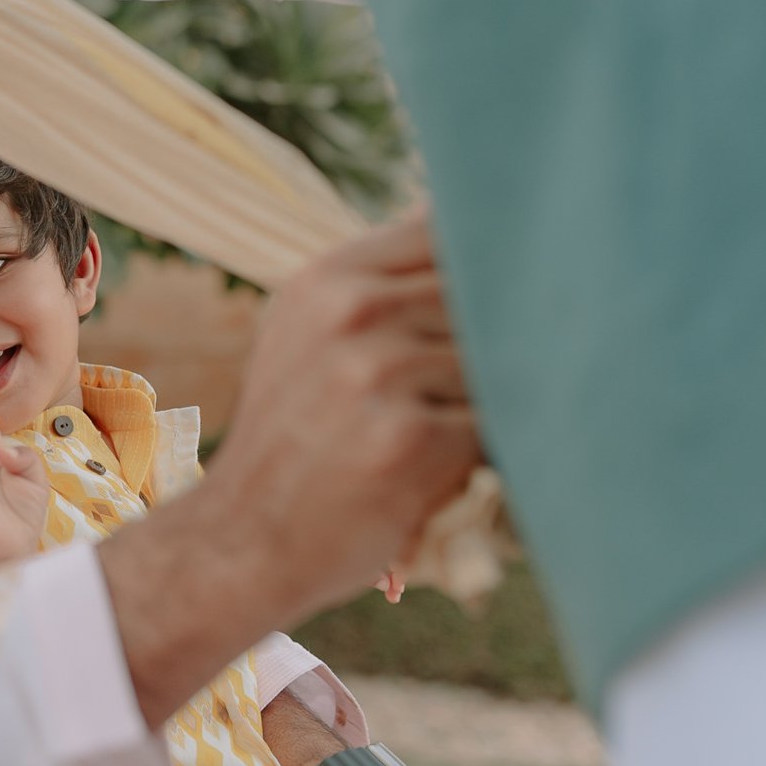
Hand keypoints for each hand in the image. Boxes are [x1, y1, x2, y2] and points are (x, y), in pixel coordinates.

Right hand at [98, 210, 480, 726]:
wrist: (243, 541)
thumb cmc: (298, 440)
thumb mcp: (309, 338)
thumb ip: (380, 285)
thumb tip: (460, 223)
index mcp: (330, 279)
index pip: (451, 234)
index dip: (497, 267)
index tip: (522, 297)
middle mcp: (350, 312)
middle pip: (486, 296)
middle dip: (507, 341)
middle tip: (502, 385)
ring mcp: (377, 372)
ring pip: (498, 362)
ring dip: (500, 401)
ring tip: (464, 435)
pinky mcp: (408, 437)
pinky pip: (495, 426)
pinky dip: (487, 454)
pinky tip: (451, 474)